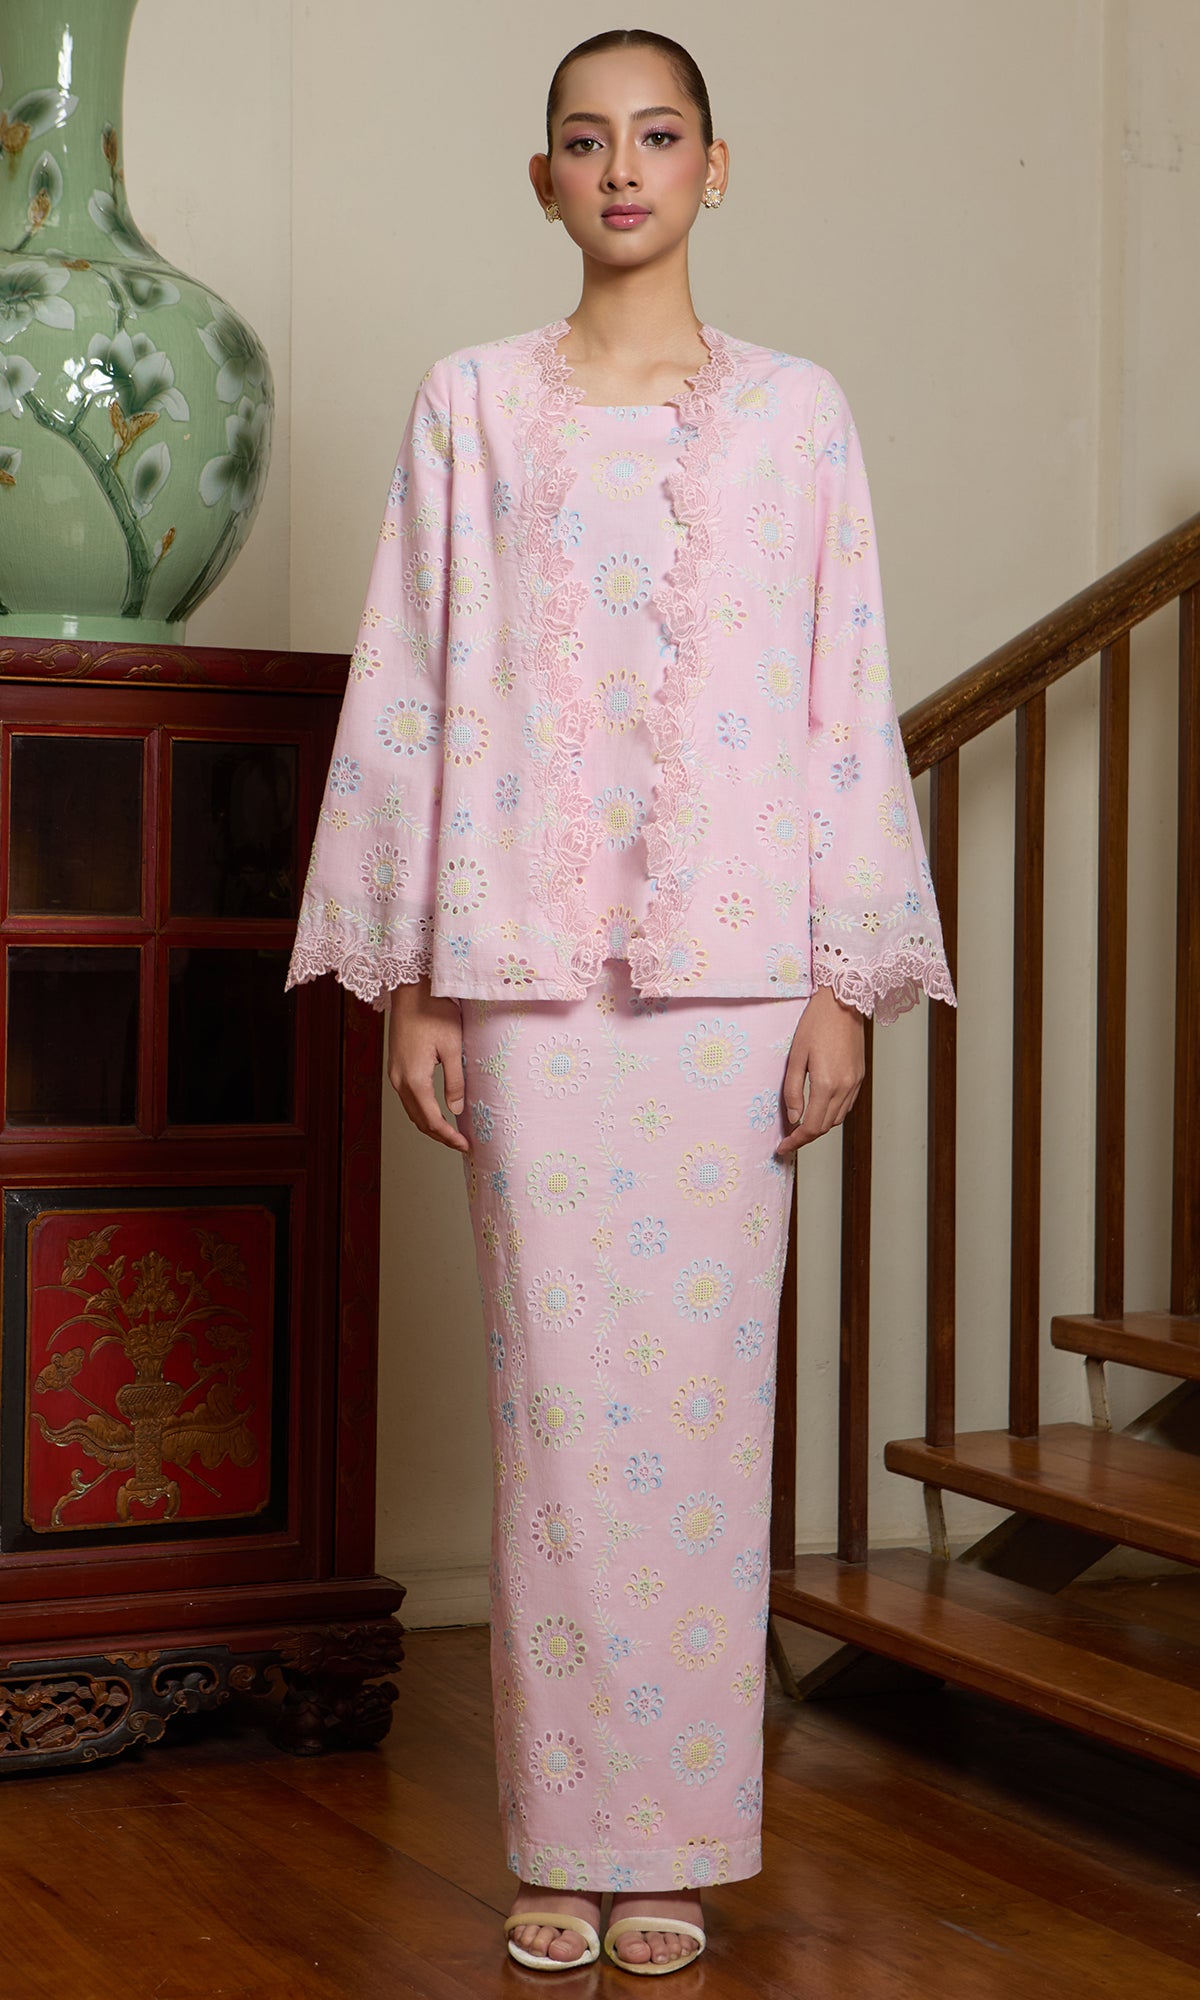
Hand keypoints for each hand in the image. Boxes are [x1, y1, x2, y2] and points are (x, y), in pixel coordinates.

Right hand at [387, 975, 470, 1153]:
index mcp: (414, 1078)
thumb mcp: (453, 1048)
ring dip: (431, 1124)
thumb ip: (455, 1081)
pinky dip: (423, 1110)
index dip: (449, 1137)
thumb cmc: (435, 1012)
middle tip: (462, 1144)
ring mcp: (395, 1074)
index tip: (466, 1145)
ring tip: (452, 1132)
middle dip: (440, 1135)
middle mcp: (399, 1080)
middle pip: (418, 1120)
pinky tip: (438, 1110)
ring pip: (412, 1110)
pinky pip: (409, 1097)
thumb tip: (456, 1110)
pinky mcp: (396, 1066)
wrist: (412, 990)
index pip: (432, 1119)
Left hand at [775, 982, 865, 1155]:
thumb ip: (793, 1090)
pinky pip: (846, 1106)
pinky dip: (831, 1114)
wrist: (843, 1002)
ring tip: (800, 1127)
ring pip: (837, 1119)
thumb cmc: (816, 1023)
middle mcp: (844, 1087)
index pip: (811, 1127)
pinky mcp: (859, 1077)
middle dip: (805, 1137)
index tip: (783, 1147)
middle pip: (825, 1127)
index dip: (796, 1141)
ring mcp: (855, 1083)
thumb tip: (793, 1117)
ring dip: (819, 1127)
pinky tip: (818, 1109)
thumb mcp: (795, 1056)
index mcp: (826, 1084)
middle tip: (787, 1139)